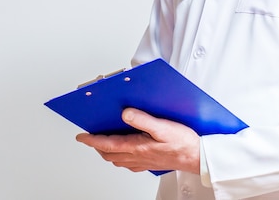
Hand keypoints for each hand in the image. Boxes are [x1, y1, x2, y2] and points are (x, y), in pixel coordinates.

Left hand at [76, 108, 199, 173]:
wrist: (197, 157)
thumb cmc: (183, 142)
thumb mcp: (163, 126)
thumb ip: (142, 120)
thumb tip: (125, 114)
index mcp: (137, 147)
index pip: (107, 144)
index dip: (92, 140)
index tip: (81, 136)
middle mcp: (137, 156)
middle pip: (109, 153)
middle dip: (97, 146)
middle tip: (90, 137)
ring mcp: (143, 162)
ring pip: (118, 159)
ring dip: (107, 151)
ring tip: (103, 142)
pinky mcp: (150, 163)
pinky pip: (129, 163)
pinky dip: (120, 157)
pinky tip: (125, 152)